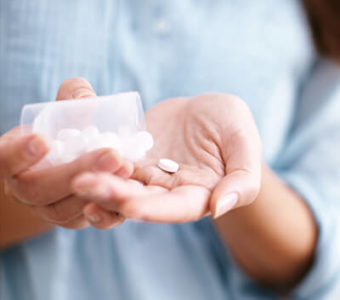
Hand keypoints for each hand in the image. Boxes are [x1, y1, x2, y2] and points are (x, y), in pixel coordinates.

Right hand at [1, 78, 131, 228]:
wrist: (63, 166)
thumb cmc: (59, 132)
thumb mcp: (60, 112)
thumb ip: (70, 99)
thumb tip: (88, 97)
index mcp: (10, 160)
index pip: (2, 160)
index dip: (18, 154)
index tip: (42, 139)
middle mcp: (22, 189)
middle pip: (38, 189)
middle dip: (75, 172)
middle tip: (111, 155)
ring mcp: (45, 209)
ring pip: (63, 210)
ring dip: (96, 189)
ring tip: (125, 167)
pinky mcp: (69, 219)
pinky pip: (85, 220)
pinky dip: (106, 207)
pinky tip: (127, 188)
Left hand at [73, 93, 261, 224]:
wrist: (205, 110)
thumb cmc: (231, 124)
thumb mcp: (245, 143)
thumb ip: (242, 179)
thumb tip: (219, 208)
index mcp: (199, 194)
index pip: (177, 209)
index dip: (155, 209)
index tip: (131, 207)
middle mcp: (169, 192)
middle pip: (142, 200)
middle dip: (115, 196)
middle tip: (86, 186)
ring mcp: (147, 176)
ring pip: (122, 186)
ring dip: (99, 185)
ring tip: (77, 179)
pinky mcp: (132, 158)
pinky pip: (112, 164)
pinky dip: (96, 165)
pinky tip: (78, 160)